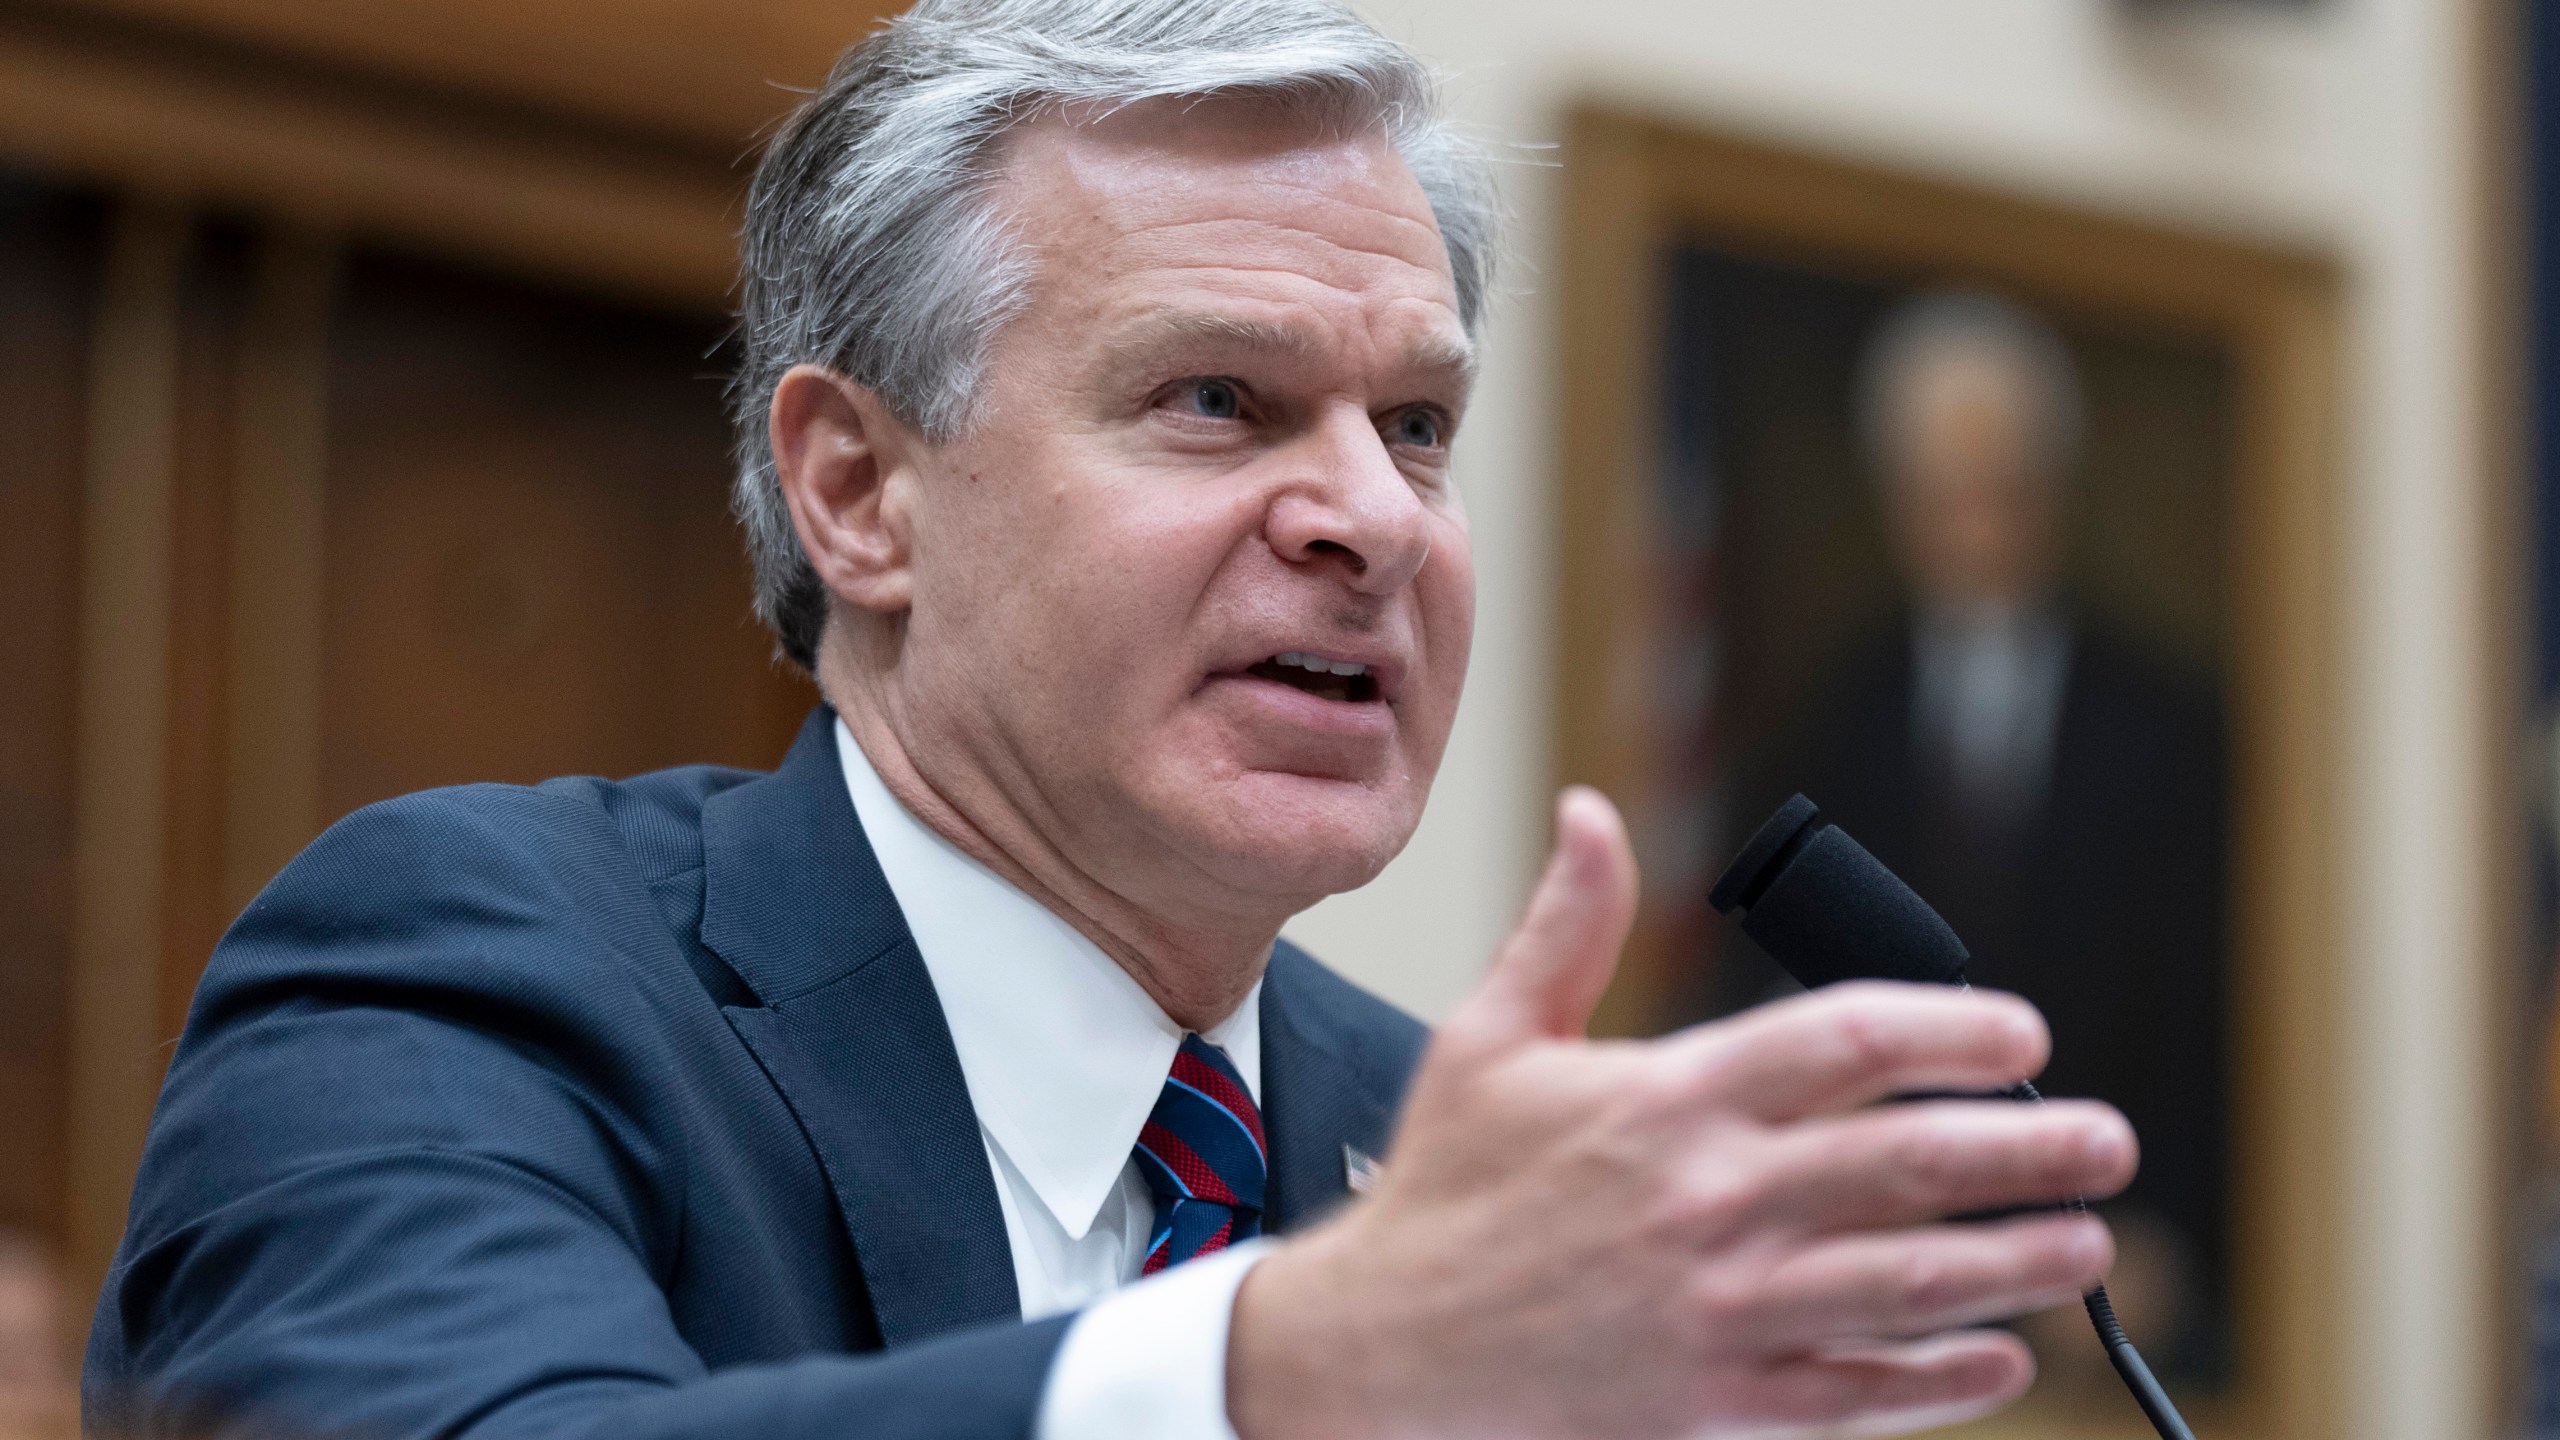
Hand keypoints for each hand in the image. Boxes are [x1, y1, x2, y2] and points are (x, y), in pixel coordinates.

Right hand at [1228, 787, 2135, 1439]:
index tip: (2021, 1033)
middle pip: (1906, 1163)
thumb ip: (1566, 925)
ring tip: (2088, 1244)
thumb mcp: (1491, 1038)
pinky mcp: (1714, 1398)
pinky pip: (1854, 1392)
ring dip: (2014, 1263)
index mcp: (1664, 1099)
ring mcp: (1717, 1307)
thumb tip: (1593, 813)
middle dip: (2028, 1148)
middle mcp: (1706, 1200)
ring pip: (1906, 1283)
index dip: (1951, 1028)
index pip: (1843, 1042)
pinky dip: (1939, 1381)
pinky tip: (2001, 1361)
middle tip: (2105, 1140)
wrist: (1385, 1346)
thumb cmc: (1444, 1188)